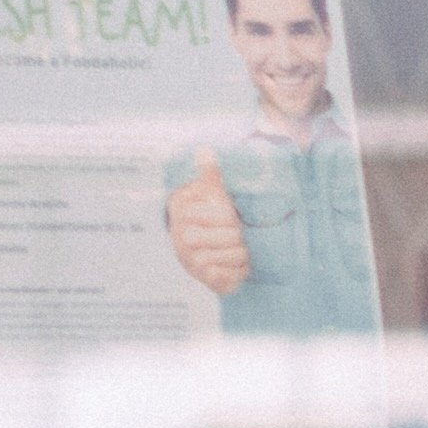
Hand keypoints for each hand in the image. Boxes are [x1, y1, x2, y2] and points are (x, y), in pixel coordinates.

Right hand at [167, 155, 249, 294]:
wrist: (194, 251)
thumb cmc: (206, 217)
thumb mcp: (208, 193)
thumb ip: (210, 175)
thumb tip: (205, 150)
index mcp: (184, 210)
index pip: (224, 213)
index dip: (235, 216)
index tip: (235, 218)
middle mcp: (183, 234)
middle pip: (231, 233)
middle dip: (242, 235)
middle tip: (243, 236)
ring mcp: (191, 258)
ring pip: (234, 254)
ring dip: (244, 253)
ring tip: (243, 250)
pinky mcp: (203, 277)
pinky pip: (231, 275)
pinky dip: (240, 271)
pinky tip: (239, 266)